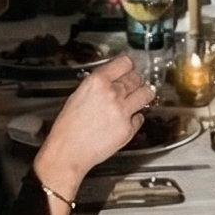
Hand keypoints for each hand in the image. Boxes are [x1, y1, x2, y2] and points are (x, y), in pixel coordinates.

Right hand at [35, 52, 147, 192]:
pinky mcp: (128, 129)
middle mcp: (112, 93)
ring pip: (146, 94)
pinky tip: (125, 120)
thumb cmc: (68, 127)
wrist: (68, 151)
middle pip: (136, 77)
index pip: (124, 62)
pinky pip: (140, 118)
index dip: (128, 65)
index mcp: (97, 82)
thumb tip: (111, 80)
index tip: (129, 67)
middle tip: (133, 85)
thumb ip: (97, 85)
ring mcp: (123, 111)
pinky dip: (135, 118)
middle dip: (136, 80)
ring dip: (143, 95)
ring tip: (138, 99)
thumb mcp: (77, 96)